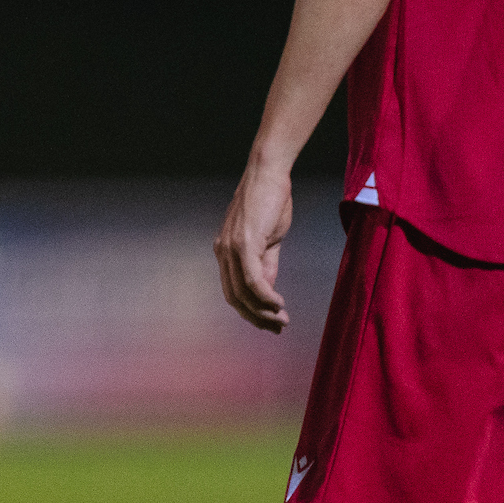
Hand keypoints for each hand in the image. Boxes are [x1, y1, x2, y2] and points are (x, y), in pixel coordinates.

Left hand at [214, 162, 293, 331]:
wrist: (268, 174)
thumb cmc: (269, 202)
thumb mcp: (267, 240)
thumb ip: (266, 265)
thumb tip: (268, 291)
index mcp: (225, 251)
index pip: (232, 291)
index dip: (250, 311)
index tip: (270, 322)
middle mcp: (222, 252)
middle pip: (235, 298)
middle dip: (256, 318)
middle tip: (277, 328)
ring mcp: (231, 248)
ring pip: (243, 292)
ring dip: (263, 312)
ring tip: (281, 320)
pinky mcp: (244, 243)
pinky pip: (252, 279)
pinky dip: (265, 296)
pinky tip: (278, 304)